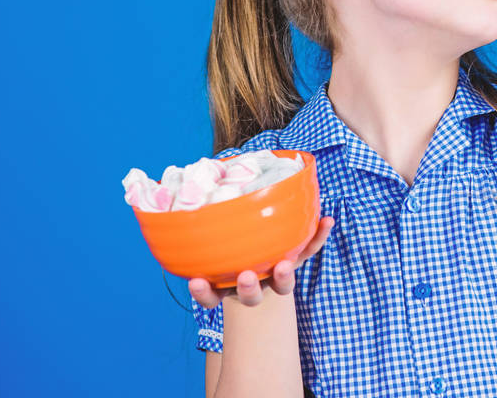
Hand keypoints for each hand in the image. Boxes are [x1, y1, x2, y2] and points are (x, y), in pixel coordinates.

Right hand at [188, 216, 334, 307]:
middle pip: (251, 296)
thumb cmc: (230, 245)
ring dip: (285, 276)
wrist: (260, 250)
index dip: (204, 292)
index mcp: (226, 284)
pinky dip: (318, 236)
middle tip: (246, 277)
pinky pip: (308, 249)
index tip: (197, 282)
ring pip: (282, 284)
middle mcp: (253, 284)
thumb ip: (200, 229)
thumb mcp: (214, 242)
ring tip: (285, 265)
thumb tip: (170, 200)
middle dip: (248, 289)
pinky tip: (327, 220)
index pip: (211, 295)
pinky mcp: (296, 258)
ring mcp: (276, 274)